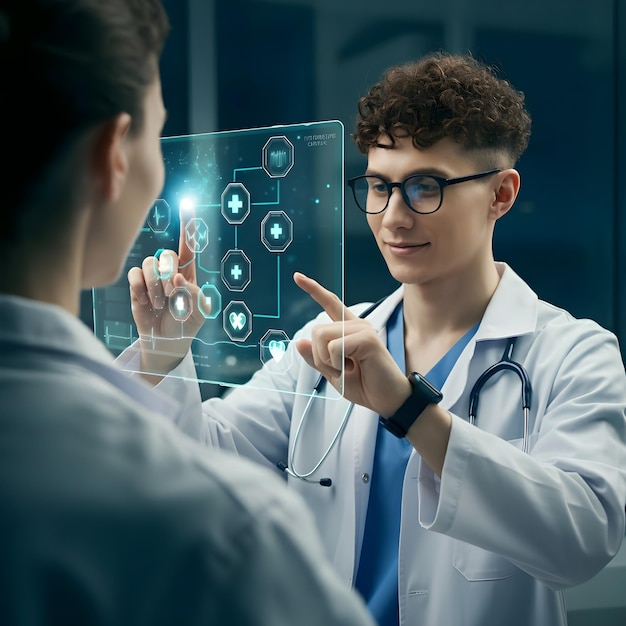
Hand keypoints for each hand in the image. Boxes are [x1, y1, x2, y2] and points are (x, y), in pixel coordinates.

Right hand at [127, 214, 206, 375]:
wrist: (166, 341)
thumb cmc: (186, 324)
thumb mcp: (200, 312)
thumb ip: (195, 294)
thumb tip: (179, 279)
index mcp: (188, 272)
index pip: (188, 245)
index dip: (188, 225)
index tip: (187, 204)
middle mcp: (169, 270)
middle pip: (167, 255)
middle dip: (169, 277)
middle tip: (171, 297)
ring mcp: (152, 277)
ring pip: (150, 264)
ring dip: (156, 287)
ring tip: (159, 304)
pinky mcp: (136, 285)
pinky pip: (135, 274)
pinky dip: (140, 288)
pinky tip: (145, 301)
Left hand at [293, 272, 410, 416]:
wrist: (388, 401)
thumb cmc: (365, 386)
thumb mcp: (332, 374)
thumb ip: (316, 358)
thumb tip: (300, 342)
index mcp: (348, 330)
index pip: (330, 304)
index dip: (313, 289)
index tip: (297, 276)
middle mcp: (356, 325)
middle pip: (317, 330)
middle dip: (320, 357)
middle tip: (341, 370)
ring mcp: (362, 329)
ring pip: (322, 338)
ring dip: (328, 361)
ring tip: (349, 369)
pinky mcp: (367, 338)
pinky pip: (334, 347)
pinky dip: (337, 363)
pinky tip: (354, 368)